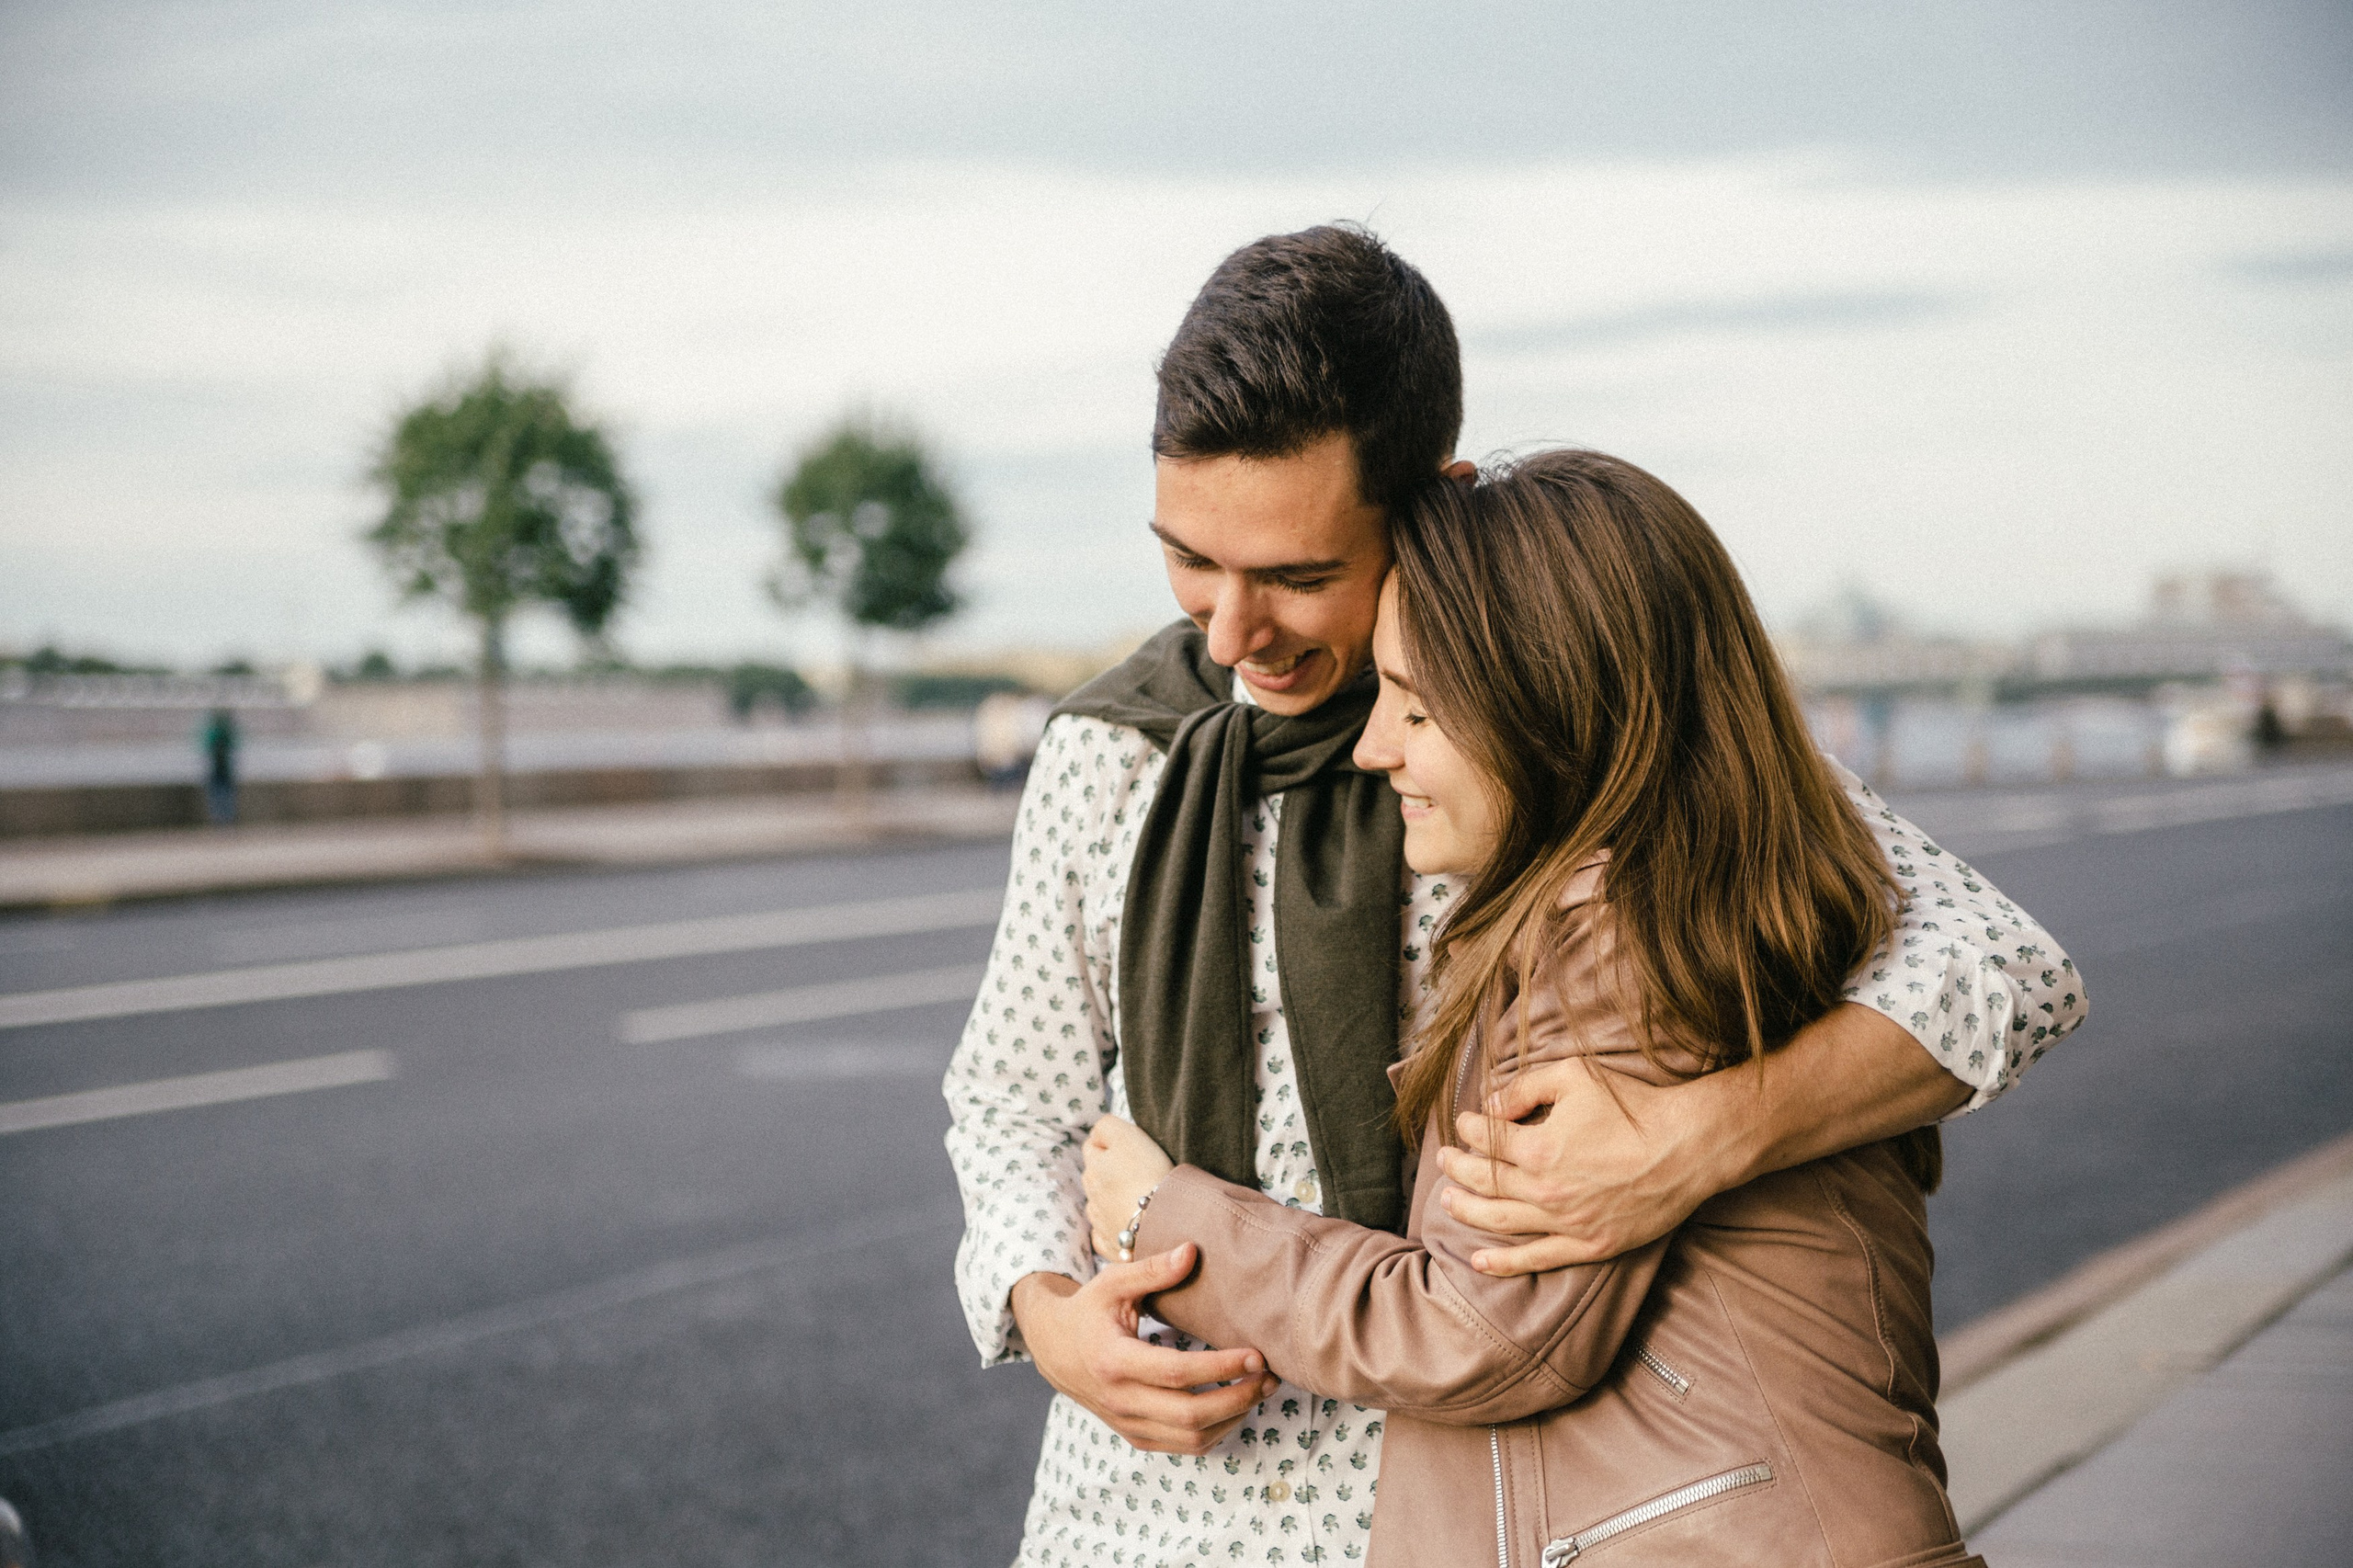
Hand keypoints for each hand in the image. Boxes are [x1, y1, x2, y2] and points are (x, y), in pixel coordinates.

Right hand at [1010, 1254, 1278, 1454]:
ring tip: (1260, 1390)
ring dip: (1233, 1418)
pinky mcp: (1135, 1434)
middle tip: (1269, 1376)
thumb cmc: (1087, 1310)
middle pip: (1190, 1414)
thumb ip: (1153, 1269)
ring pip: (1191, 1438)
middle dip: (1238, 1398)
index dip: (1222, 1367)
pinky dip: (1215, 1432)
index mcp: (1114, 1361)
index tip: (1257, 1354)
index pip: (1177, 1373)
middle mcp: (1120, 1400)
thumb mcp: (1113, 1282)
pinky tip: (1235, 1407)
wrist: (1052, 1347)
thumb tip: (1193, 1251)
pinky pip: (1182, 1446)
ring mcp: (1127, 1422)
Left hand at [1083, 1114, 1176, 1257]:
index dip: (1110, 1142)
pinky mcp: (1110, 1244)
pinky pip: (1105, 1233)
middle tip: (1136, 1170)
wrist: (1162, 1224)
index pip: (1092, 1145)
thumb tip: (1096, 1132)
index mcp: (1094, 1166)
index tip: (1131, 1147)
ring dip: (1110, 1198)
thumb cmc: (1149, 1175)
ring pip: (1099, 1203)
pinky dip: (1113, 1227)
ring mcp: (1099, 1221)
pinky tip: (1129, 1225)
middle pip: (1094, 1174)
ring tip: (1135, 1198)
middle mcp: (1092, 1193)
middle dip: (1108, 1170)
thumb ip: (1106, 1127)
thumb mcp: (1127, 1136)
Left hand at [1435, 1058, 1735, 1275]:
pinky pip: (1537, 1258)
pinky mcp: (1589, 1245)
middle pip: (1485, 1181)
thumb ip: (1526, 1087)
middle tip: (1443, 1160)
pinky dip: (1503, 1262)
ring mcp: (1567, 1222)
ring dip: (1467, 1210)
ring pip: (1500, 1221)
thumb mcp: (1575, 1076)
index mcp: (1540, 1148)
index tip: (1465, 1122)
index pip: (1487, 1140)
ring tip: (1447, 1201)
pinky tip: (1478, 1261)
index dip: (1469, 1128)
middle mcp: (1546, 1191)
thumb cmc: (1634, 1107)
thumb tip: (1489, 1105)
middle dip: (1457, 1168)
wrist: (1689, 1147)